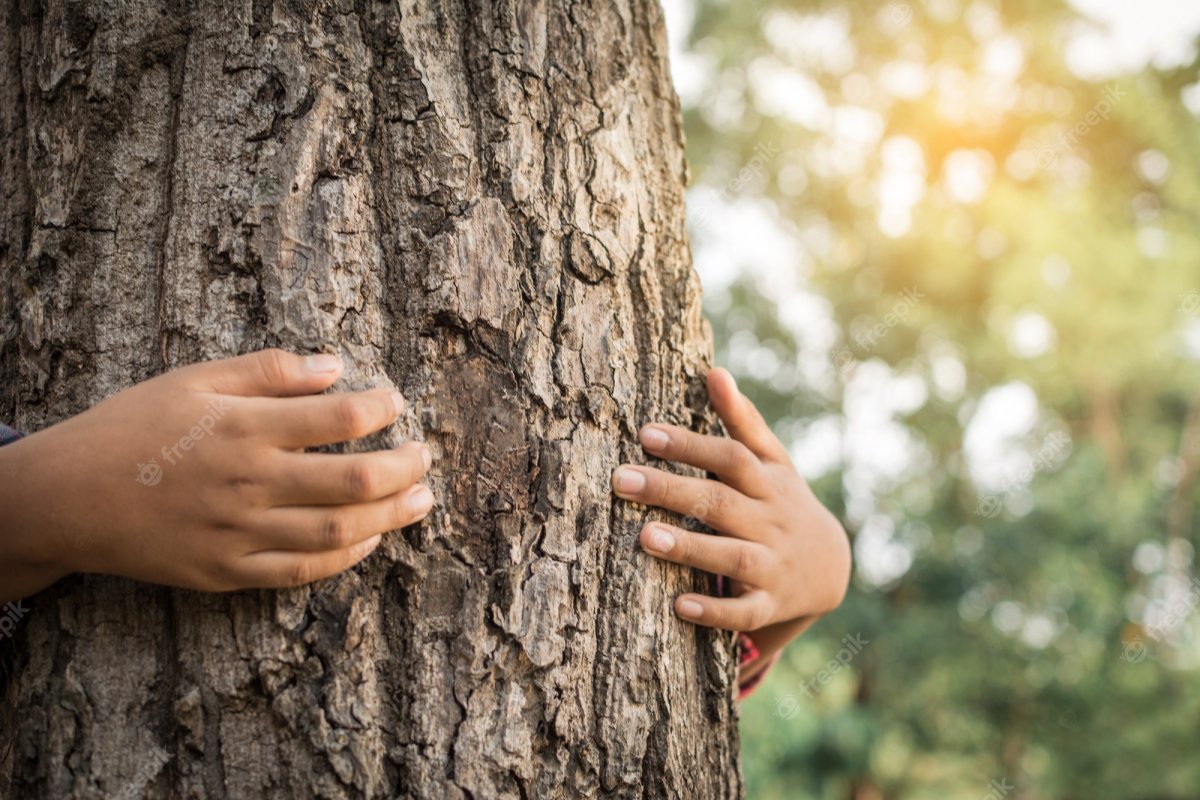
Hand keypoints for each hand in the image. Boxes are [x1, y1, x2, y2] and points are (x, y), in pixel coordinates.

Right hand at [0, 349, 433, 601]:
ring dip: (392, 516)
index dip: (382, 408)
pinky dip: (345, 557)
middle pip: (354, 480)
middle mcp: (250, 481)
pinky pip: (302, 571)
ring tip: (421, 500)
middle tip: (425, 455)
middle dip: (404, 466)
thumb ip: (268, 371)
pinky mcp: (228, 571)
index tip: (396, 401)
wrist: (68, 497)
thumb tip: (335, 366)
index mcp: (245, 427)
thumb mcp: (194, 379)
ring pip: (339, 531)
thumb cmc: (133, 427)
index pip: (340, 418)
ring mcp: (241, 533)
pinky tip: (370, 538)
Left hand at [611, 368, 849, 635]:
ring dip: (688, 547)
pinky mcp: (768, 604)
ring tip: (644, 536)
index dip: (690, 445)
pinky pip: (743, 612)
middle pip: (720, 502)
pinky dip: (715, 610)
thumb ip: (741, 420)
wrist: (830, 567)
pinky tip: (679, 604)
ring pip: (730, 556)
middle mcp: (770, 521)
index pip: (730, 458)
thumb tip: (713, 371)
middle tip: (622, 479)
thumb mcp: (772, 460)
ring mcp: (771, 564)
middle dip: (671, 489)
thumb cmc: (782, 501)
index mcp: (767, 482)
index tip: (645, 434)